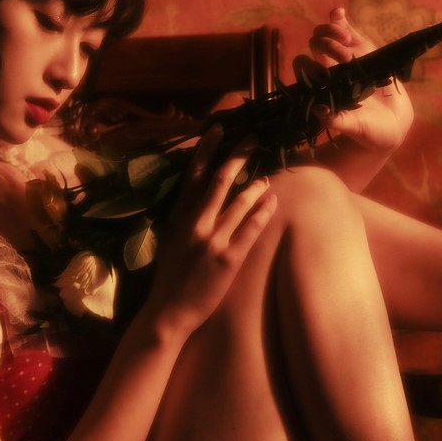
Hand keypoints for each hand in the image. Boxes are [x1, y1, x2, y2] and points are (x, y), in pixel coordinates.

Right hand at [145, 129, 276, 336]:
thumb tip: (195, 200)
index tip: (218, 129)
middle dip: (238, 155)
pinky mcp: (229, 258)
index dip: (207, 149)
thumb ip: (183, 219)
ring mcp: (213, 240)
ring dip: (256, 185)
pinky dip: (263, 212)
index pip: (193, 174)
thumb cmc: (169, 278)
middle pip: (220, 180)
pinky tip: (273, 201)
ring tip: (267, 177)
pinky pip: (251, 229)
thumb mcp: (171, 241)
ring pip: (240, 202)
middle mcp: (196, 223)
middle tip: (253, 139)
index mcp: (179, 217)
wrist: (169, 312)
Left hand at [295, 7, 413, 154]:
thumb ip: (336, 121)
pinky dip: (338, 19)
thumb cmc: (368, 132)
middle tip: (346, 59)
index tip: (326, 72)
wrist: (392, 125)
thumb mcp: (353, 128)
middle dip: (327, 46)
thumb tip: (318, 110)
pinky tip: (338, 12)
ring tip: (347, 40)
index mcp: (320, 88)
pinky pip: (345, 29)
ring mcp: (344, 57)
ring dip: (332, 31)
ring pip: (326, 34)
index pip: (302, 68)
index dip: (308, 64)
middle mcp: (328, 70)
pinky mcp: (362, 49)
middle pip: (315, 46)